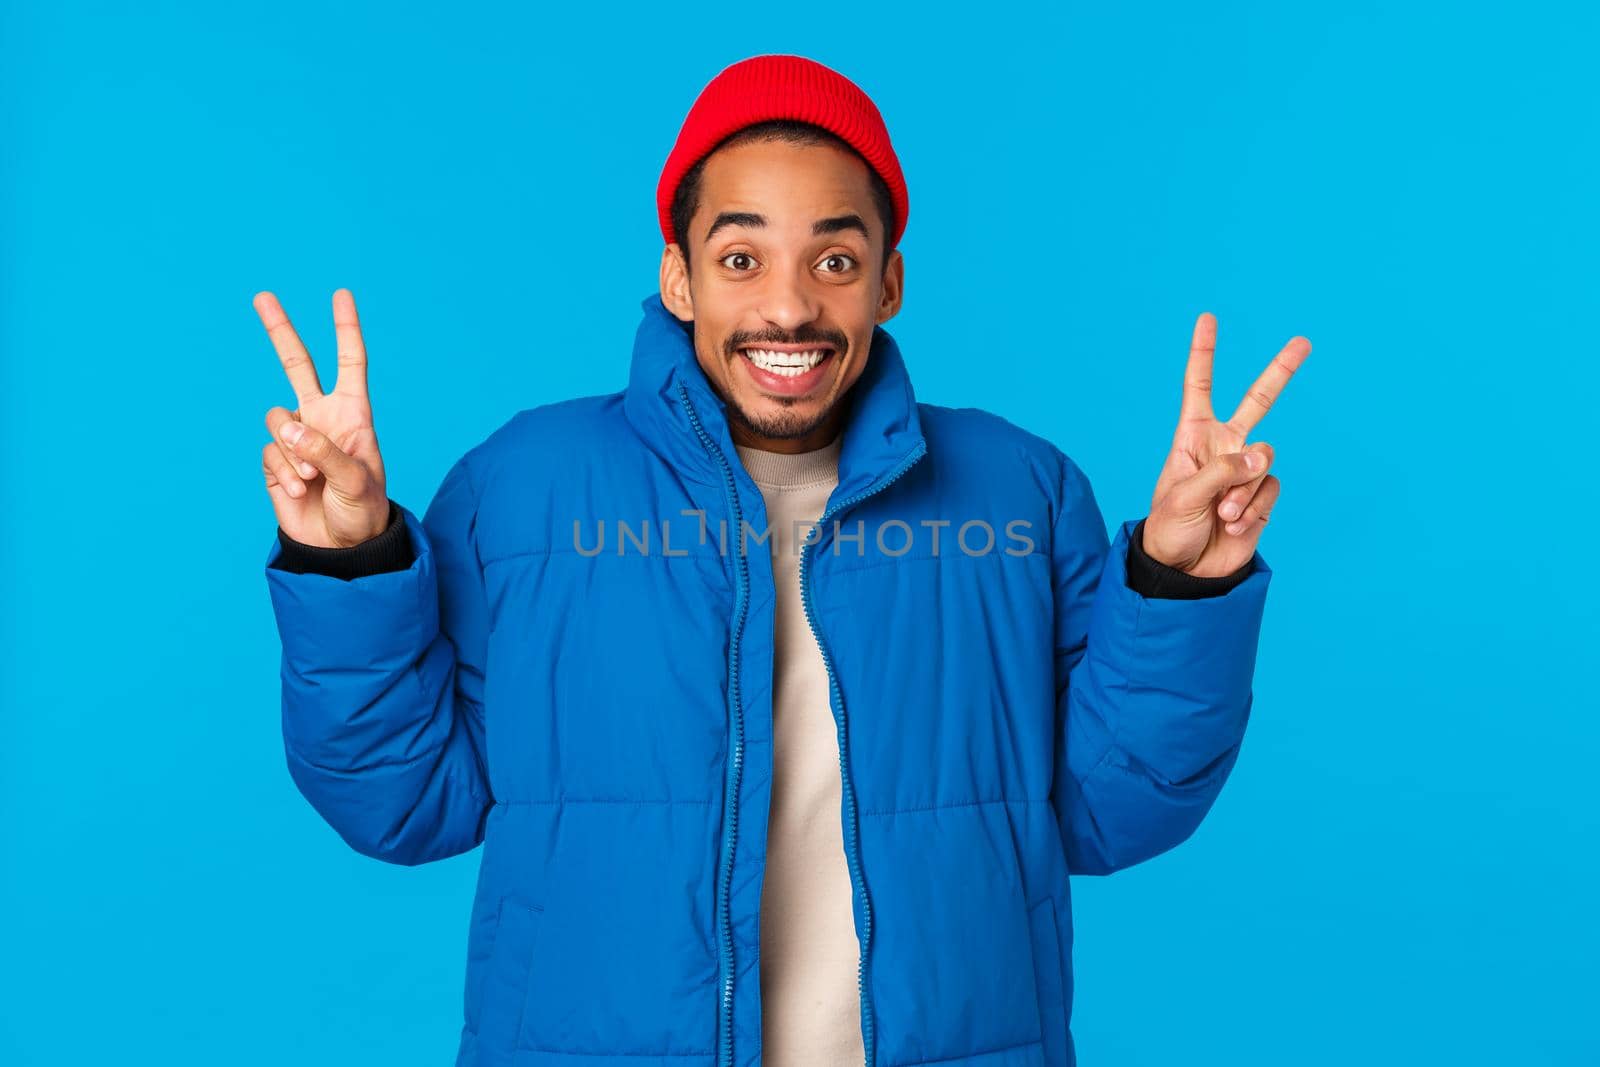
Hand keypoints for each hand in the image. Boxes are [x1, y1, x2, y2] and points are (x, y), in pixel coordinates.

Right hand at [255, 288, 390, 547]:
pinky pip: (268, 454)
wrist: (341, 548)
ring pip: (275, 419)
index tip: (341, 295)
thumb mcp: (356, 481)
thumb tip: (286, 427)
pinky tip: (299, 492)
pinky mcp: (275, 462)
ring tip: (312, 480)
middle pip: (297, 365)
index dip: (346, 329)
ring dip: (291, 452)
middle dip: (280, 331)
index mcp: (353, 415)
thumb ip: (323, 451)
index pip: (350, 363)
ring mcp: (296, 439)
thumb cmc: (363, 511)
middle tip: (262, 296)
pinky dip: (283, 474)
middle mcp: (321, 418)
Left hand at [1142, 312, 1309, 576]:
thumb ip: (1220, 471)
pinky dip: (1252, 510)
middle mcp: (1223, 448)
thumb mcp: (1182, 496)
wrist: (1186, 573)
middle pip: (1258, 402)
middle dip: (1281, 371)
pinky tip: (1234, 526)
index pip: (1199, 388)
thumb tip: (1259, 457)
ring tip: (1220, 515)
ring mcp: (1245, 472)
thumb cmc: (1170, 530)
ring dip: (1241, 492)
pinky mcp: (1262, 497)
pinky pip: (1269, 491)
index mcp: (1192, 438)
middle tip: (1304, 341)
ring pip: (1263, 461)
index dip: (1203, 353)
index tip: (1208, 318)